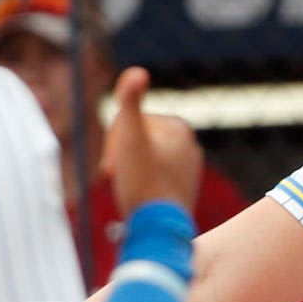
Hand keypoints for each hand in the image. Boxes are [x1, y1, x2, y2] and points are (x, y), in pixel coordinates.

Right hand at [100, 67, 204, 212]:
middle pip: (135, 141)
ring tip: (131, 191)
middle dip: (120, 158)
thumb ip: (130, 103)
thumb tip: (138, 71)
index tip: (116, 166)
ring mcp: (188, 167)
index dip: (113, 143)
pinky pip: (151, 177)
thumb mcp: (131, 139)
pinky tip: (141, 200)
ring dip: (127, 172)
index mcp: (179, 127)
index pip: (127, 122)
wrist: (160, 229)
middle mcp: (189, 144)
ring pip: (141, 159)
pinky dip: (139, 185)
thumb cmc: (143, 183)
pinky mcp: (183, 187)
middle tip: (119, 180)